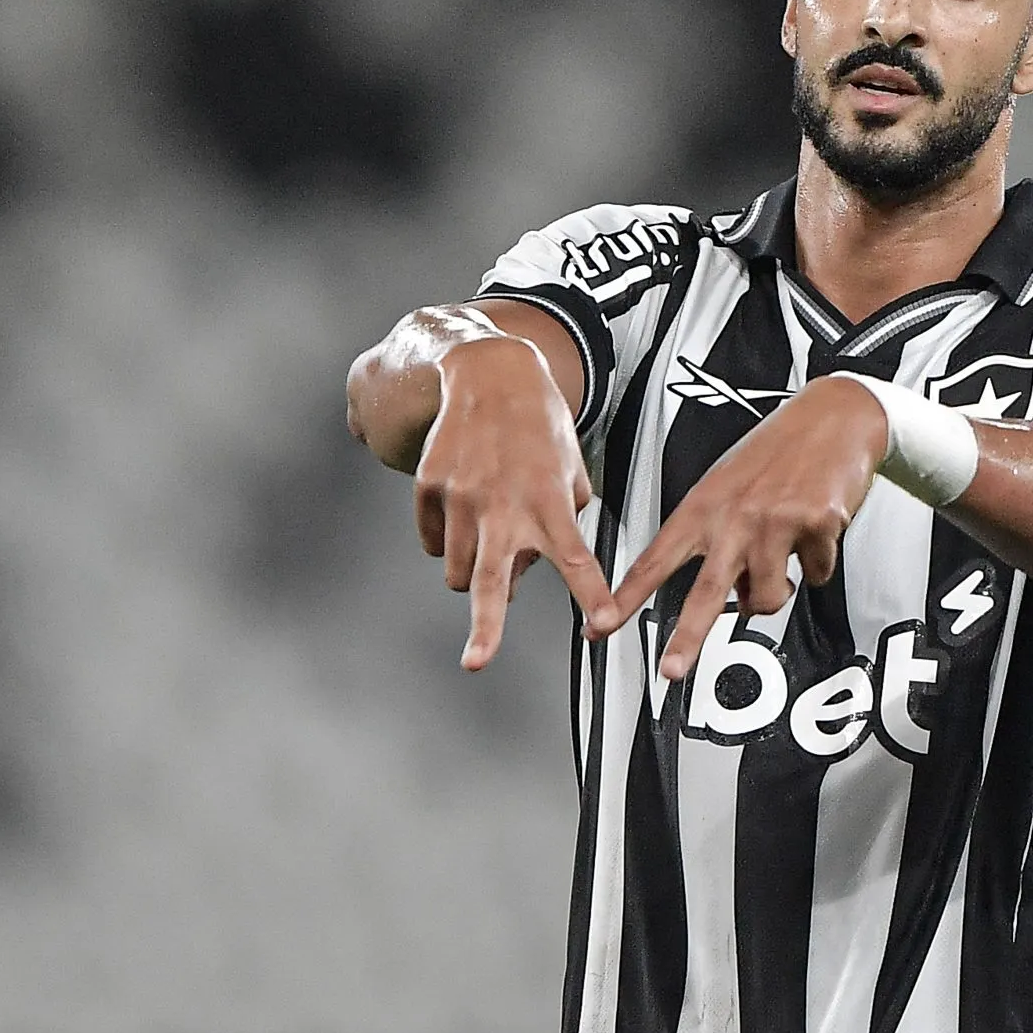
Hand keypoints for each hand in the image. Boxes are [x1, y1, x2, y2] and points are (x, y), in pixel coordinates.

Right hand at [414, 335, 613, 670]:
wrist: (489, 372)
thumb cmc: (539, 421)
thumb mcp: (572, 466)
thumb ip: (566, 518)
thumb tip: (537, 565)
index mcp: (548, 499)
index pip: (577, 557)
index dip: (591, 594)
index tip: (604, 622)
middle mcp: (502, 503)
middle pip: (490, 580)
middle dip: (486, 628)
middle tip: (477, 660)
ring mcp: (459, 497)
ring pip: (458, 572)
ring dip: (474, 575)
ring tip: (489, 543)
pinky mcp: (428, 488)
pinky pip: (433, 543)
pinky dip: (447, 543)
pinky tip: (463, 512)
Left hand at [588, 376, 888, 678]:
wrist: (834, 416)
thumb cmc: (777, 450)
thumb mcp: (728, 485)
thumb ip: (719, 538)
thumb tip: (734, 593)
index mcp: (704, 506)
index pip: (655, 559)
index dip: (626, 598)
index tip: (601, 626)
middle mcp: (735, 516)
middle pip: (706, 592)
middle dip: (687, 638)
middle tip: (670, 671)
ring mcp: (776, 521)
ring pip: (770, 596)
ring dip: (778, 592)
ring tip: (785, 561)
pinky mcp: (816, 525)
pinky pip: (816, 573)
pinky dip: (818, 562)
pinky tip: (816, 531)